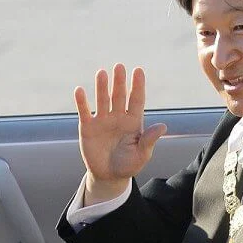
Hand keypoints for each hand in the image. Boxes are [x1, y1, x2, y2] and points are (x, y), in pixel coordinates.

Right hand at [74, 64, 166, 203]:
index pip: (136, 100)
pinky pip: (85, 112)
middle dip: (119, 82)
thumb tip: (163, 126)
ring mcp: (103, 121)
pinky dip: (82, 102)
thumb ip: (150, 140)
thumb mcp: (142, 154)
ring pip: (102, 100)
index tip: (138, 70)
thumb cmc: (129, 164)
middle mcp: (118, 117)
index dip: (137, 85)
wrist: (109, 176)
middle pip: (119, 96)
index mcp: (134, 121)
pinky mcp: (88, 128)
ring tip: (102, 73)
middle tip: (119, 66)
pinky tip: (80, 90)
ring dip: (101, 87)